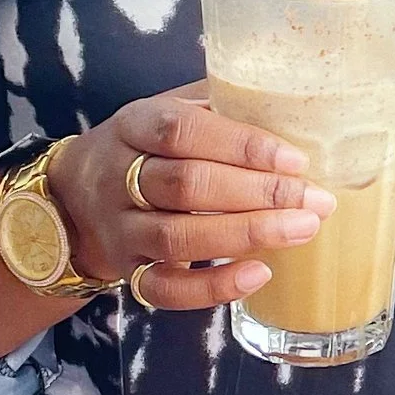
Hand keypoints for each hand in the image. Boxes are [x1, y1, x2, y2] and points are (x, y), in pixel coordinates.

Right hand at [45, 86, 333, 312]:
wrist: (77, 195)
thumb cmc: (151, 147)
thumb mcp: (173, 111)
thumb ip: (222, 106)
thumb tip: (298, 107)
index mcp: (134, 124)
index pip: (182, 130)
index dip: (240, 145)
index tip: (295, 160)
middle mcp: (118, 176)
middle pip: (185, 185)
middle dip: (258, 193)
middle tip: (316, 200)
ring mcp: (120, 228)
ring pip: (177, 237)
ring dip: (246, 235)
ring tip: (303, 229)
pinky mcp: (128, 271)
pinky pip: (165, 288)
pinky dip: (213, 288)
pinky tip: (259, 275)